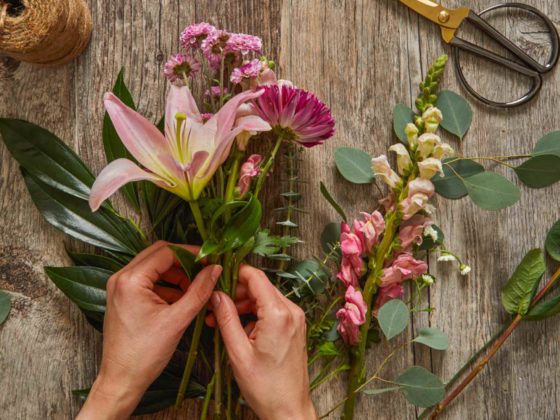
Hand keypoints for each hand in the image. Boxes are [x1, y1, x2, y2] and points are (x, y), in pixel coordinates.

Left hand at [77, 241, 221, 419]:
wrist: (121, 380)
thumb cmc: (144, 354)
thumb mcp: (177, 320)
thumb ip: (199, 291)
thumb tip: (215, 270)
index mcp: (131, 280)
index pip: (166, 252)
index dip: (192, 253)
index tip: (211, 261)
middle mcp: (121, 278)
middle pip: (159, 255)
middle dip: (185, 262)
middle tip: (205, 271)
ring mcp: (120, 287)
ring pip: (154, 268)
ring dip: (176, 274)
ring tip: (196, 288)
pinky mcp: (123, 297)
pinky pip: (149, 281)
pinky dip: (167, 285)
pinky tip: (183, 298)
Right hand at [211, 265, 315, 419]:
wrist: (289, 409)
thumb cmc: (265, 387)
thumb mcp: (238, 352)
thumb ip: (226, 319)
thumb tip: (216, 294)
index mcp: (278, 314)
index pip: (255, 276)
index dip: (233, 272)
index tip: (216, 277)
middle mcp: (291, 311)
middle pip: (259, 285)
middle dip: (235, 291)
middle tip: (214, 306)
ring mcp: (295, 318)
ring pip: (265, 297)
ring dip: (243, 303)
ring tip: (221, 320)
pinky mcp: (295, 326)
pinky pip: (272, 309)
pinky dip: (254, 313)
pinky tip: (239, 328)